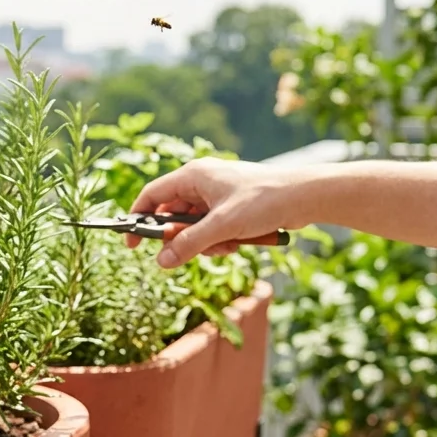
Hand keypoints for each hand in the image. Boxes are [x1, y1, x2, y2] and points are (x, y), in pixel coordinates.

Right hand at [128, 158, 304, 267]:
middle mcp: (201, 182)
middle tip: (189, 251)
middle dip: (181, 237)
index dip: (138, 218)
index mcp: (193, 175)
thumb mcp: (222, 226)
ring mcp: (217, 195)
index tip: (132, 243)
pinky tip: (237, 243)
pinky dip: (220, 240)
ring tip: (226, 245)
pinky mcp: (232, 207)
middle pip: (173, 215)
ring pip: (194, 226)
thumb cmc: (263, 201)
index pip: (152, 195)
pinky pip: (213, 228)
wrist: (304, 196)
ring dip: (205, 242)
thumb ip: (189, 244)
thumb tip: (162, 261)